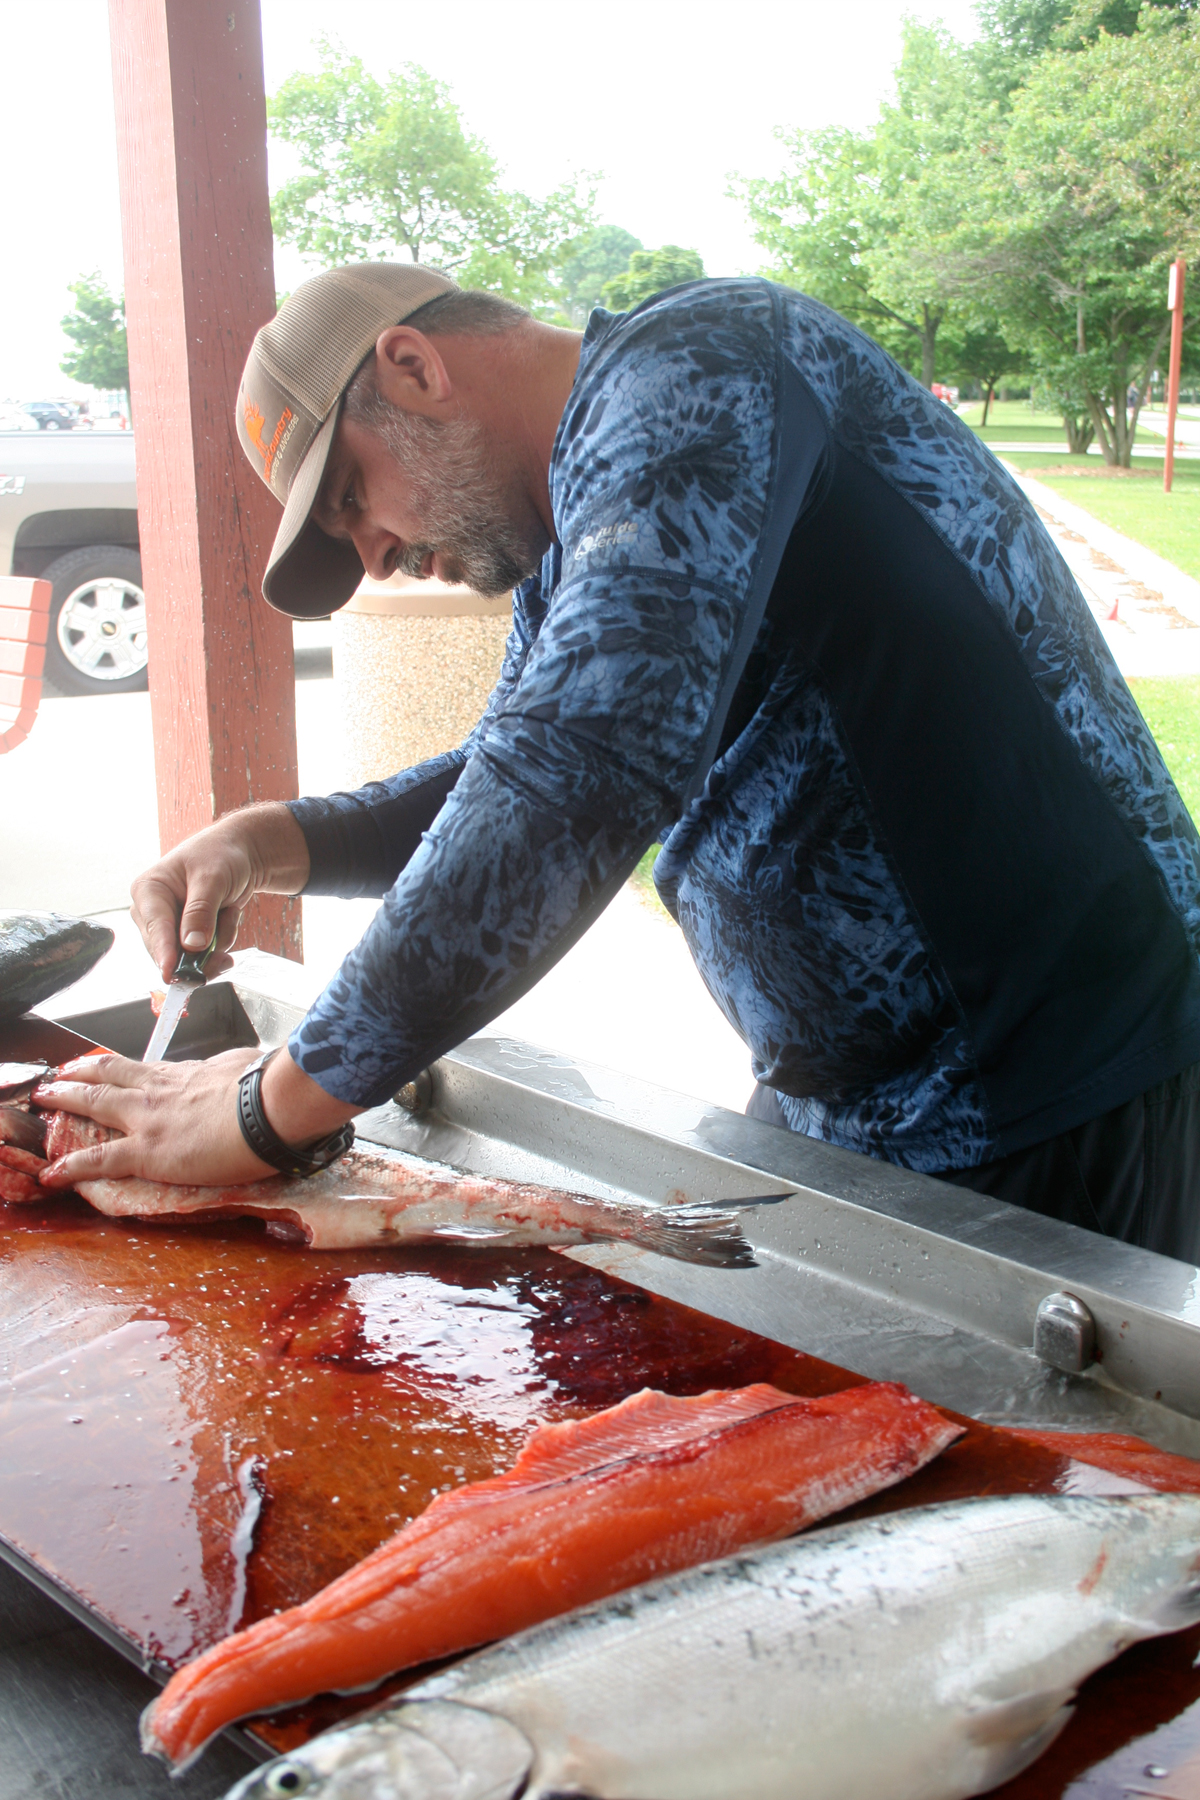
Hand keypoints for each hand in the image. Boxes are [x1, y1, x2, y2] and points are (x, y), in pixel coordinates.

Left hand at [36, 1046, 358, 1188]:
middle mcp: (158, 1090)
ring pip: (94, 1102)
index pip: (143, 1068)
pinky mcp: (146, 1151)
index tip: (104, 1066)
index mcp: (185, 1073)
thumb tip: (253, 1062)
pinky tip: (51, 1173)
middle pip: (108, 1074)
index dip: (119, 1067)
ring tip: (44, 1099)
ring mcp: (148, 1118)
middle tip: (57, 1077)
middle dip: (79, 1074)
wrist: (268, 1108)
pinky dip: (70, 1166)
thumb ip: (239, 1067)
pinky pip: (99, 1159)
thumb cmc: (267, 1087)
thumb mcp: (249, 1065)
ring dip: (64, 1099)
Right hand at [130, 803, 310, 982]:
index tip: (170, 972)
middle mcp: (153, 912)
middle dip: (200, 950)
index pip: (154, 927)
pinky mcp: (188, 936)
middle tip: (225, 940)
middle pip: (169, 951)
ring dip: (216, 942)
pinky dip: (222, 942)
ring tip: (228, 911)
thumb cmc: (221, 854)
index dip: (164, 952)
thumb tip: (191, 945)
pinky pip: (204, 956)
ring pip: (189, 958)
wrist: (242, 853)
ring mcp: (171, 927)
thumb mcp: (212, 877)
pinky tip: (228, 917)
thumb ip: (200, 911)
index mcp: (148, 890)